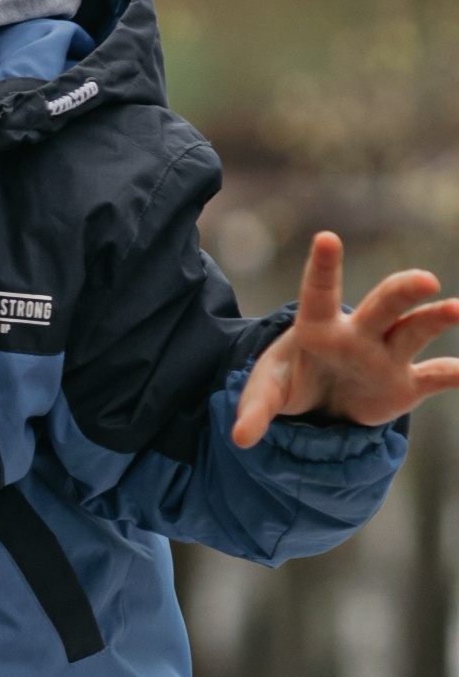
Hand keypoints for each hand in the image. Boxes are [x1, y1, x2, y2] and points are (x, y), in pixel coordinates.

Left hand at [232, 232, 458, 442]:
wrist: (320, 401)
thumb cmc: (290, 379)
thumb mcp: (266, 390)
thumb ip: (254, 409)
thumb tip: (239, 438)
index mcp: (318, 327)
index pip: (318, 294)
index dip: (322, 267)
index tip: (326, 238)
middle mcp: (359, 334)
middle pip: (383, 306)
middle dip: (402, 291)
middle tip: (425, 281)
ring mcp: (386, 357)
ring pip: (414, 332)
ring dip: (435, 319)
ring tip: (456, 309)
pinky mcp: (405, 386)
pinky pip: (433, 377)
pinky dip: (451, 374)